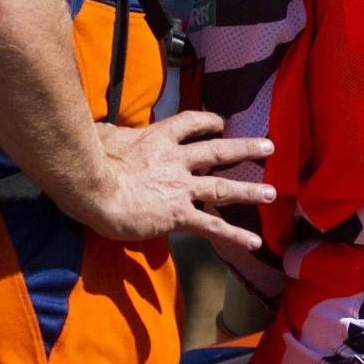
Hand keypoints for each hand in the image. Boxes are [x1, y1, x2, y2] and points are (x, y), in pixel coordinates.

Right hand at [84, 110, 274, 258]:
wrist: (94, 189)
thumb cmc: (92, 162)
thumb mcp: (103, 136)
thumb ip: (108, 132)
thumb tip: (99, 128)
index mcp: (157, 139)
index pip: (189, 124)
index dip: (207, 122)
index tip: (221, 122)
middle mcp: (176, 161)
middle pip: (217, 151)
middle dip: (244, 148)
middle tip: (269, 146)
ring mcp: (181, 188)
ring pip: (222, 188)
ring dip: (249, 191)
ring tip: (272, 193)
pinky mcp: (179, 215)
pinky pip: (211, 226)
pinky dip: (234, 235)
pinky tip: (254, 241)